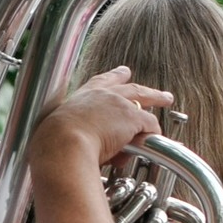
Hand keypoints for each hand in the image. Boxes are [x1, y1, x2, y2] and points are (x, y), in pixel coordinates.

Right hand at [33, 66, 171, 167]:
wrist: (62, 144)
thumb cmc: (57, 145)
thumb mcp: (66, 134)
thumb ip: (81, 135)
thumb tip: (93, 149)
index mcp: (82, 97)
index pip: (101, 81)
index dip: (113, 78)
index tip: (120, 73)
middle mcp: (100, 95)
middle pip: (127, 86)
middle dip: (140, 85)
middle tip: (151, 83)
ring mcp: (118, 104)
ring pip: (144, 97)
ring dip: (157, 97)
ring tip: (166, 98)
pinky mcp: (131, 117)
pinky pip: (149, 125)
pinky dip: (152, 134)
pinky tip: (156, 140)